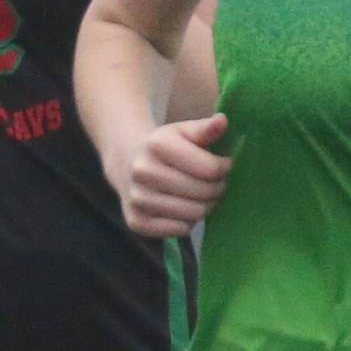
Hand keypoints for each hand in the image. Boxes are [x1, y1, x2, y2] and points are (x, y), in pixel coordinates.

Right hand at [112, 113, 230, 238]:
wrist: (126, 161)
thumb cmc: (163, 146)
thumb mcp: (182, 131)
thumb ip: (205, 128)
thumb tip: (223, 120)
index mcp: (157, 145)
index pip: (209, 168)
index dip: (224, 168)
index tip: (223, 164)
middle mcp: (142, 172)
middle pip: (203, 193)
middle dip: (217, 188)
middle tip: (215, 182)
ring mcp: (137, 199)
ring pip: (194, 214)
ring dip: (205, 205)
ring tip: (201, 194)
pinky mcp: (136, 222)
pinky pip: (181, 230)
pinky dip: (188, 220)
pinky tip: (183, 206)